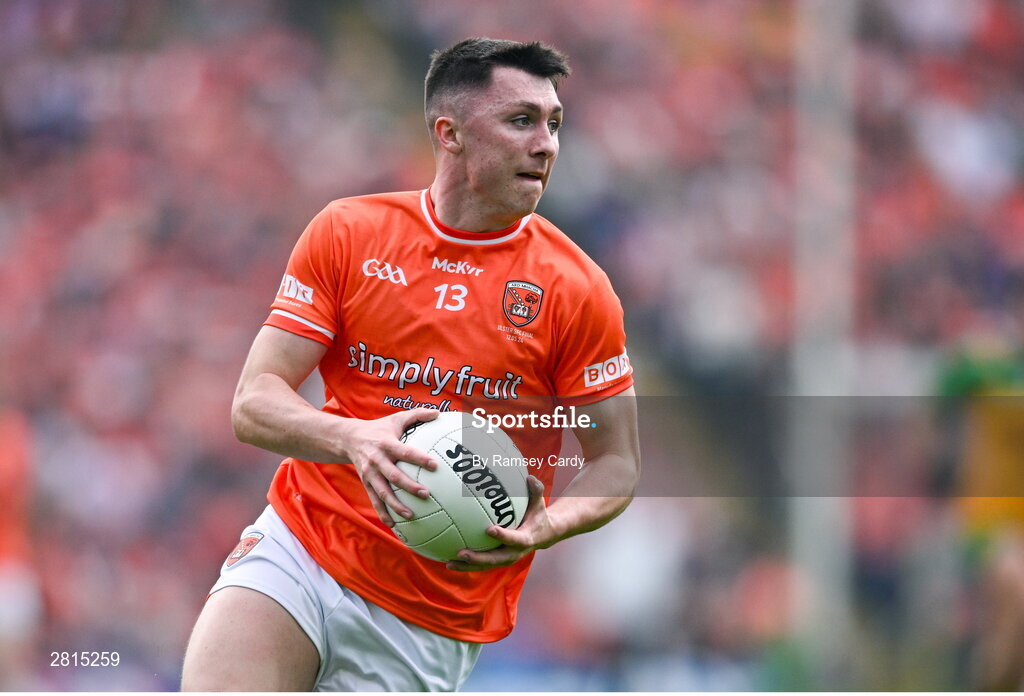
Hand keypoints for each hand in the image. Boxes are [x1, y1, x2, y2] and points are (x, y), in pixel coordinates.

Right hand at [343, 408, 439, 526]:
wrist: (349, 438)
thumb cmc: (380, 428)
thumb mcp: (397, 418)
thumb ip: (418, 415)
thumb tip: (439, 413)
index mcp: (386, 444)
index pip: (405, 452)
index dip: (419, 459)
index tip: (434, 465)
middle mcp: (377, 460)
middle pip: (393, 475)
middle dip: (409, 486)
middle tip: (426, 494)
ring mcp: (370, 474)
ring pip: (383, 492)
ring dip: (396, 505)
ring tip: (411, 515)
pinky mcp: (366, 483)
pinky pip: (374, 501)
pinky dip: (383, 514)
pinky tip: (394, 525)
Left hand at [445, 476, 555, 571]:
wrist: (543, 535)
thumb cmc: (538, 515)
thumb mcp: (539, 503)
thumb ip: (536, 491)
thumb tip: (530, 478)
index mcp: (526, 539)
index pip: (514, 539)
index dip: (503, 536)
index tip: (489, 529)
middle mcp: (515, 553)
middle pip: (496, 559)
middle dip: (478, 558)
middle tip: (461, 553)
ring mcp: (505, 558)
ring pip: (486, 565)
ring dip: (467, 566)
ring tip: (449, 563)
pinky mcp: (498, 559)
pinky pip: (481, 564)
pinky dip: (466, 564)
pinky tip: (448, 561)